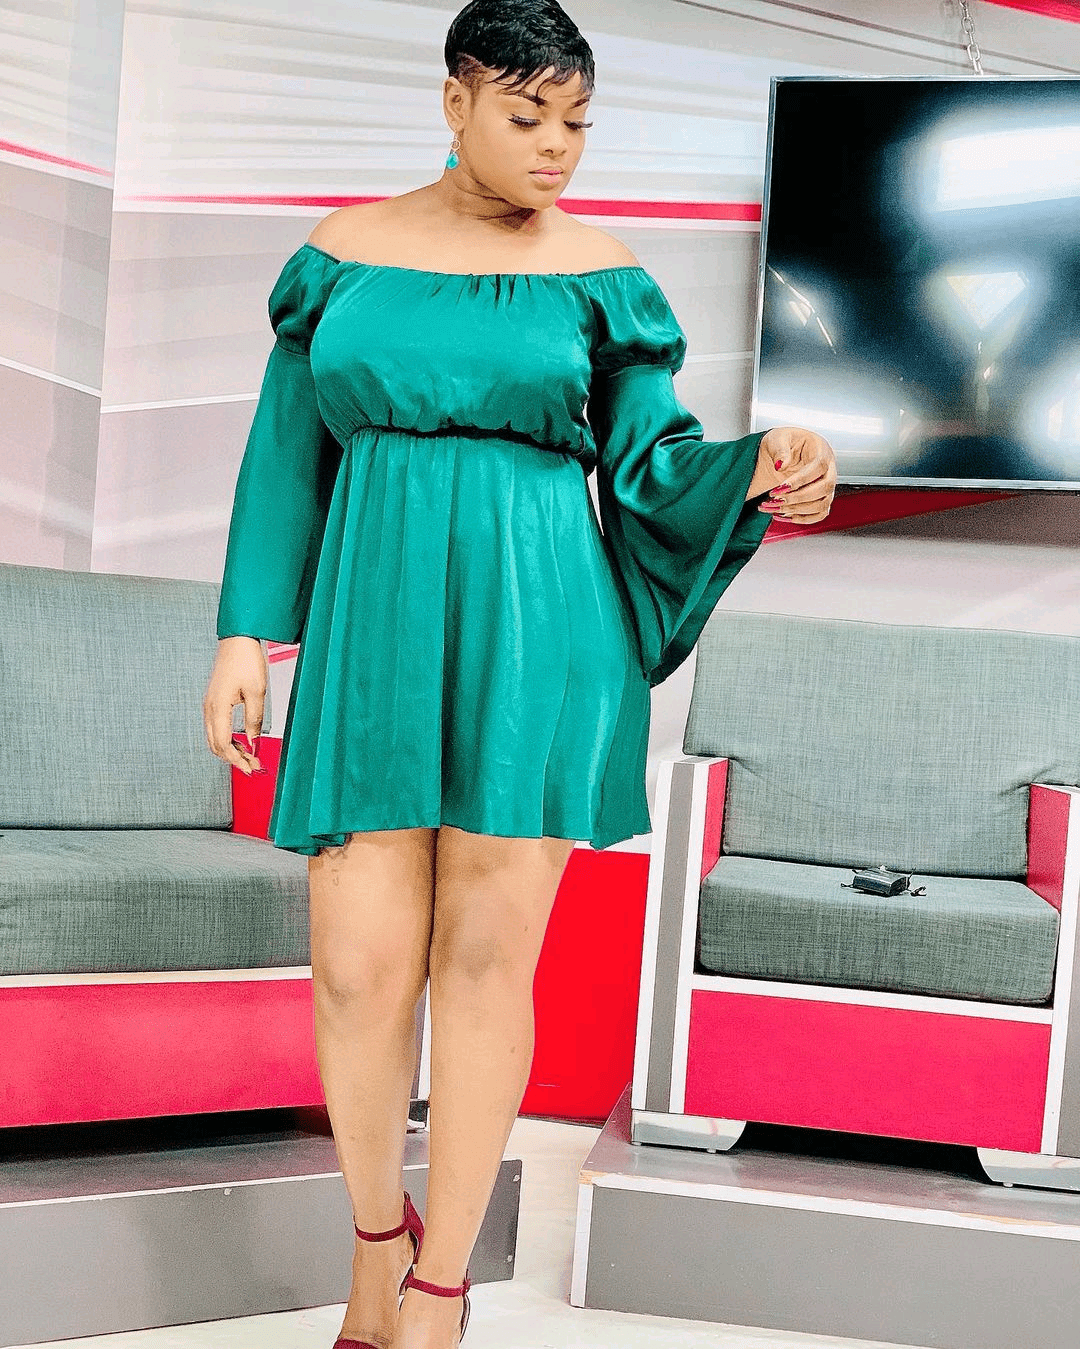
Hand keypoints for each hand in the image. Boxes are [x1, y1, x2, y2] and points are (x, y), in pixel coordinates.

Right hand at [203, 636, 267, 775]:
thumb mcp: (257, 692)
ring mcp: (209, 704)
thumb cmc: (247, 661)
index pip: (223, 744)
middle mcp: (209, 708)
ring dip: (230, 750)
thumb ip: (255, 720)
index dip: (237, 760)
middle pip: (215, 745)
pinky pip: (216, 727)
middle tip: (253, 766)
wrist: (237, 640)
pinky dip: (227, 738)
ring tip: (250, 756)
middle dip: (233, 759)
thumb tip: (254, 742)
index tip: (252, 768)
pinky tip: (242, 741)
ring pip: (214, 737)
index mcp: (218, 707)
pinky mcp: (214, 701)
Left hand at [758, 426, 836, 524]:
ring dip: (797, 510)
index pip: (819, 466)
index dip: (801, 479)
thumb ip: (779, 450)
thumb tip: (781, 464)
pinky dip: (801, 519)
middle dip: (799, 497)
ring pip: (822, 504)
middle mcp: (829, 469)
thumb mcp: (776, 439)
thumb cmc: (781, 443)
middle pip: (825, 488)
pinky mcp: (821, 499)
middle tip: (775, 499)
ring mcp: (826, 486)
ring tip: (773, 507)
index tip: (781, 487)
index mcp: (821, 450)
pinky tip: (782, 515)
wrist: (780, 454)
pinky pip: (818, 515)